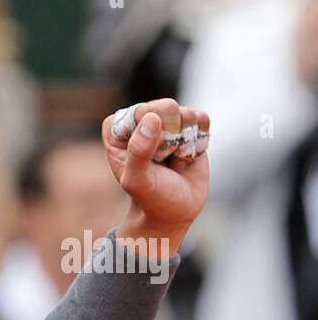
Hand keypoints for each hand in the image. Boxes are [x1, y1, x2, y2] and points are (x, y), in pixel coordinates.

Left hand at [102, 98, 209, 254]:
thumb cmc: (150, 197)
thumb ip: (139, 151)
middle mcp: (140, 121)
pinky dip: (198, 141)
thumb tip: (152, 118)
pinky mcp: (188, 125)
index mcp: (117, 131)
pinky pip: (202, 119)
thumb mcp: (138, 180)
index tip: (148, 158)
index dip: (148, 134)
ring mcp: (165, 121)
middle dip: (170, 138)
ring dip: (185, 143)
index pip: (137, 112)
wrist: (174, 211)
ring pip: (186, 113)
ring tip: (173, 161)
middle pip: (165, 108)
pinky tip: (186, 157)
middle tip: (162, 161)